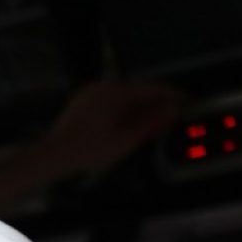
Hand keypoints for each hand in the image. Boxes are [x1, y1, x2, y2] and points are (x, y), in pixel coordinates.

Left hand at [36, 80, 185, 177]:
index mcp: (116, 90)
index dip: (174, 95)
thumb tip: (173, 111)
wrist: (54, 155)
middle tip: (173, 115)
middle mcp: (103, 86)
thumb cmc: (86, 149)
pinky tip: (130, 124)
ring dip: (142, 107)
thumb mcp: (128, 138)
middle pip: (140, 90)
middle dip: (158, 103)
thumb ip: (153, 122)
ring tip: (154, 123)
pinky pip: (111, 101)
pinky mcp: (83, 102)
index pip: (154, 87)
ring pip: (126, 96)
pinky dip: (124, 109)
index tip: (187, 101)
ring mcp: (91, 93)